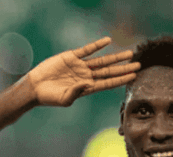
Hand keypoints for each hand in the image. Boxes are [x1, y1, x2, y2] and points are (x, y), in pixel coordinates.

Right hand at [25, 37, 139, 106]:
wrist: (34, 87)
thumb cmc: (48, 97)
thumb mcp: (64, 99)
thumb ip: (77, 92)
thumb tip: (88, 83)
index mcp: (86, 88)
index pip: (108, 83)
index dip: (121, 79)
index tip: (133, 76)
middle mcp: (86, 76)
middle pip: (109, 71)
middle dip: (123, 68)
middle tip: (138, 64)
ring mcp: (80, 66)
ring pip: (101, 61)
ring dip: (115, 57)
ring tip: (129, 54)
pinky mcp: (71, 57)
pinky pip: (87, 50)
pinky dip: (97, 45)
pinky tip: (107, 41)